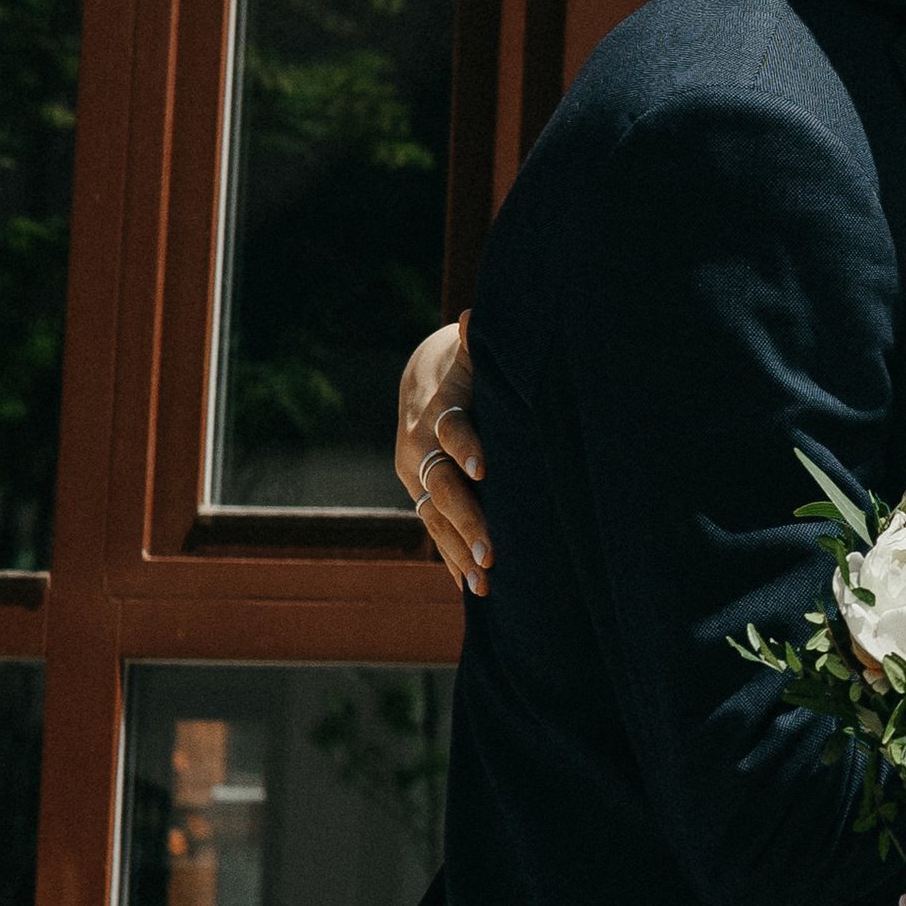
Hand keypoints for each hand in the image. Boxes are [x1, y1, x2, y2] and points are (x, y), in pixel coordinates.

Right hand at [395, 313, 489, 592]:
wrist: (424, 379)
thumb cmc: (466, 364)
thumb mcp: (473, 351)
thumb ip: (476, 342)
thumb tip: (474, 317)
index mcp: (437, 407)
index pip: (450, 429)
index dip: (466, 447)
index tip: (486, 468)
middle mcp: (417, 446)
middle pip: (440, 485)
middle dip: (466, 519)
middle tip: (491, 553)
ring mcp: (413, 476)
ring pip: (434, 516)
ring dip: (458, 549)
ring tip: (485, 582)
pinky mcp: (418, 496)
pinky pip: (433, 529)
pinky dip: (450, 558)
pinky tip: (471, 588)